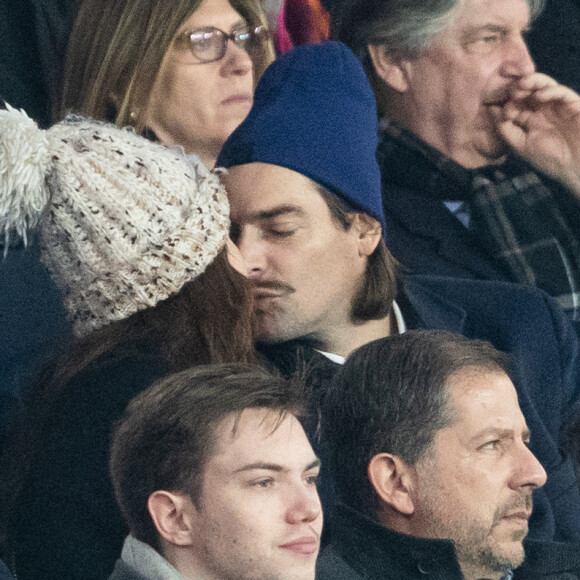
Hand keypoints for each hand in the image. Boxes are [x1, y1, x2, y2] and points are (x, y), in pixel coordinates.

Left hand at [490, 73, 579, 195]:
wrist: (575, 166)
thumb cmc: (548, 159)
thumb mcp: (520, 146)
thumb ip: (506, 130)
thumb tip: (492, 111)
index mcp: (528, 119)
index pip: (514, 104)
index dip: (503, 100)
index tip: (491, 98)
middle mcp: (541, 109)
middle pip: (527, 92)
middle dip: (515, 88)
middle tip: (505, 89)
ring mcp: (557, 105)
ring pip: (543, 86)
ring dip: (531, 84)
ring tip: (519, 86)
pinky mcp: (572, 103)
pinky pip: (560, 92)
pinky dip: (549, 91)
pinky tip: (538, 96)